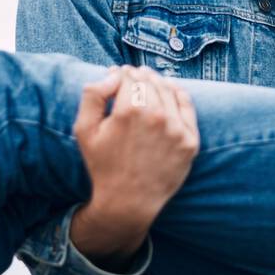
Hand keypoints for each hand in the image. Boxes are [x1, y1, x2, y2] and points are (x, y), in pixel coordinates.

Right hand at [72, 65, 199, 246]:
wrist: (129, 202)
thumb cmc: (103, 165)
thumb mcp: (84, 130)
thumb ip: (93, 94)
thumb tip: (114, 74)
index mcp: (129, 110)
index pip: (128, 77)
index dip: (121, 73)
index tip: (118, 73)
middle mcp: (157, 116)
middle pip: (149, 81)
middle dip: (138, 75)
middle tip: (133, 73)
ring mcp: (176, 129)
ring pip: (168, 91)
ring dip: (157, 82)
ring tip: (149, 79)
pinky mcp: (190, 141)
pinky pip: (186, 106)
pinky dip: (178, 93)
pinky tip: (170, 89)